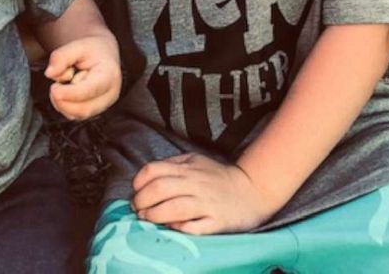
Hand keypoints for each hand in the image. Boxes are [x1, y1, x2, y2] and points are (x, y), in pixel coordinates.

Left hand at [44, 34, 120, 119]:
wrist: (102, 55)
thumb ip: (62, 56)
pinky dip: (64, 105)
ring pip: (77, 115)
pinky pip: (73, 115)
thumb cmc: (93, 50)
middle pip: (84, 109)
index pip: (90, 90)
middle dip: (63, 100)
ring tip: (64, 83)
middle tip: (56, 84)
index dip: (69, 93)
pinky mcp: (93, 110)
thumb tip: (50, 73)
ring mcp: (102, 105)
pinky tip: (66, 90)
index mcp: (109, 75)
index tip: (54, 88)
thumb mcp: (78, 45)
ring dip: (62, 102)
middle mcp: (109, 94)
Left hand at [131, 153, 279, 233]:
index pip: (154, 170)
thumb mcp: (196, 161)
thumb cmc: (219, 177)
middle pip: (160, 189)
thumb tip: (148, 175)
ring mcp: (206, 203)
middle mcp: (194, 184)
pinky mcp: (217, 221)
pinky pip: (195, 227)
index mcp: (187, 168)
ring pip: (174, 208)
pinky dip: (180, 228)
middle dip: (142, 200)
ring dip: (155, 215)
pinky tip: (173, 228)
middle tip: (138, 209)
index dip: (139, 182)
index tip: (136, 191)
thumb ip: (173, 164)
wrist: (253, 190)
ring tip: (148, 219)